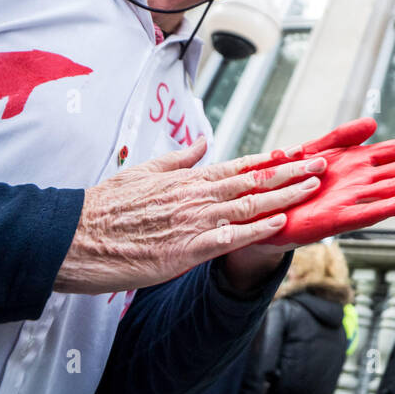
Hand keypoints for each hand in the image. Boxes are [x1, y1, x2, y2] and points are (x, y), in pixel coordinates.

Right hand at [53, 135, 324, 294]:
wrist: (72, 237)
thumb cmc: (104, 208)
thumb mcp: (142, 173)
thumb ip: (177, 159)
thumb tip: (201, 143)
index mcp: (187, 179)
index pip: (240, 166)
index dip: (274, 161)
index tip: (300, 154)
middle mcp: (196, 195)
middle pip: (254, 181)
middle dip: (292, 173)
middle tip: (322, 165)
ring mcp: (193, 221)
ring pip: (250, 204)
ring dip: (286, 195)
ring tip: (314, 186)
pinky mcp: (184, 250)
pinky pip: (230, 237)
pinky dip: (258, 229)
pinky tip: (281, 224)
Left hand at [235, 118, 394, 246]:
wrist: (261, 210)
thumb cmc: (290, 181)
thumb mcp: (316, 149)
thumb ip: (343, 135)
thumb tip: (374, 123)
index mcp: (358, 163)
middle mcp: (361, 181)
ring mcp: (351, 200)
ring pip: (394, 189)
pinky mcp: (335, 220)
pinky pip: (368, 212)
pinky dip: (390, 206)